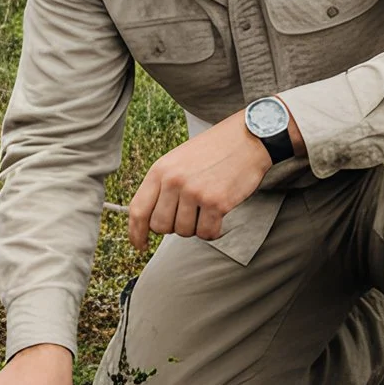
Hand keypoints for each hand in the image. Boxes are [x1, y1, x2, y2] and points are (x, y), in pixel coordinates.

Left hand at [124, 114, 291, 253]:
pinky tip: (218, 214)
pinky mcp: (216, 202)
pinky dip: (213, 230)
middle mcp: (174, 181)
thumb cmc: (212, 151)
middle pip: (161, 226)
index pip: (138, 210)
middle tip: (189, 214)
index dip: (136, 233)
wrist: (247, 139)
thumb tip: (148, 221)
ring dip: (196, 226)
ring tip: (206, 206)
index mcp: (160, 170)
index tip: (140, 245)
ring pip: (184, 232)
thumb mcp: (178, 160)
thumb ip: (162, 186)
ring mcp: (194, 192)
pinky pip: (207, 233)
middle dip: (174, 227)